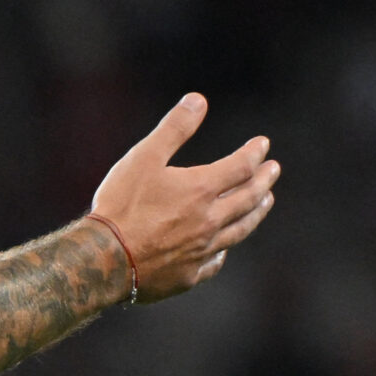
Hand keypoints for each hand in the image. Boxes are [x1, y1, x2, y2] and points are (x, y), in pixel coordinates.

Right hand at [90, 94, 279, 302]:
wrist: (102, 259)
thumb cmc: (120, 205)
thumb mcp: (143, 158)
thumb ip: (173, 129)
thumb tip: (198, 100)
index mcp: (201, 189)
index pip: (241, 166)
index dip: (254, 153)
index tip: (262, 145)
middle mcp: (210, 220)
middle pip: (248, 198)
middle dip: (263, 181)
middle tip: (273, 171)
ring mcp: (201, 250)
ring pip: (239, 230)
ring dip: (256, 214)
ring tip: (265, 203)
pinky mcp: (187, 275)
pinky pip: (214, 262)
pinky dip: (222, 252)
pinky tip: (223, 249)